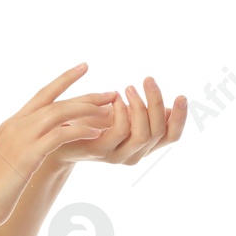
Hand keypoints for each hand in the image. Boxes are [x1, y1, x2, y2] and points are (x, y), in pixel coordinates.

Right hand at [0, 63, 118, 230]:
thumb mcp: (13, 156)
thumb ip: (28, 142)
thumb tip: (47, 139)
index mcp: (13, 122)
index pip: (43, 94)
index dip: (65, 79)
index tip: (84, 67)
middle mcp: (16, 124)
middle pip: (56, 101)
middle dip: (86, 96)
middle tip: (110, 93)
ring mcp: (20, 138)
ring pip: (58, 114)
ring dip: (87, 110)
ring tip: (109, 111)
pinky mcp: (27, 156)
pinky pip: (58, 136)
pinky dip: (79, 131)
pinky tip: (96, 132)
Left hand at [50, 74, 186, 166]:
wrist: (54, 134)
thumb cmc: (88, 120)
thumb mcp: (121, 113)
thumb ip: (143, 113)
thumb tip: (167, 106)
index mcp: (143, 144)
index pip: (172, 136)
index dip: (180, 117)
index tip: (181, 95)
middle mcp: (135, 153)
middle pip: (160, 131)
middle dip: (157, 102)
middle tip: (149, 79)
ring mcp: (118, 155)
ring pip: (143, 133)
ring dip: (140, 106)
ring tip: (129, 87)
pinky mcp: (100, 150)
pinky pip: (120, 131)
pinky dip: (122, 111)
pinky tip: (115, 97)